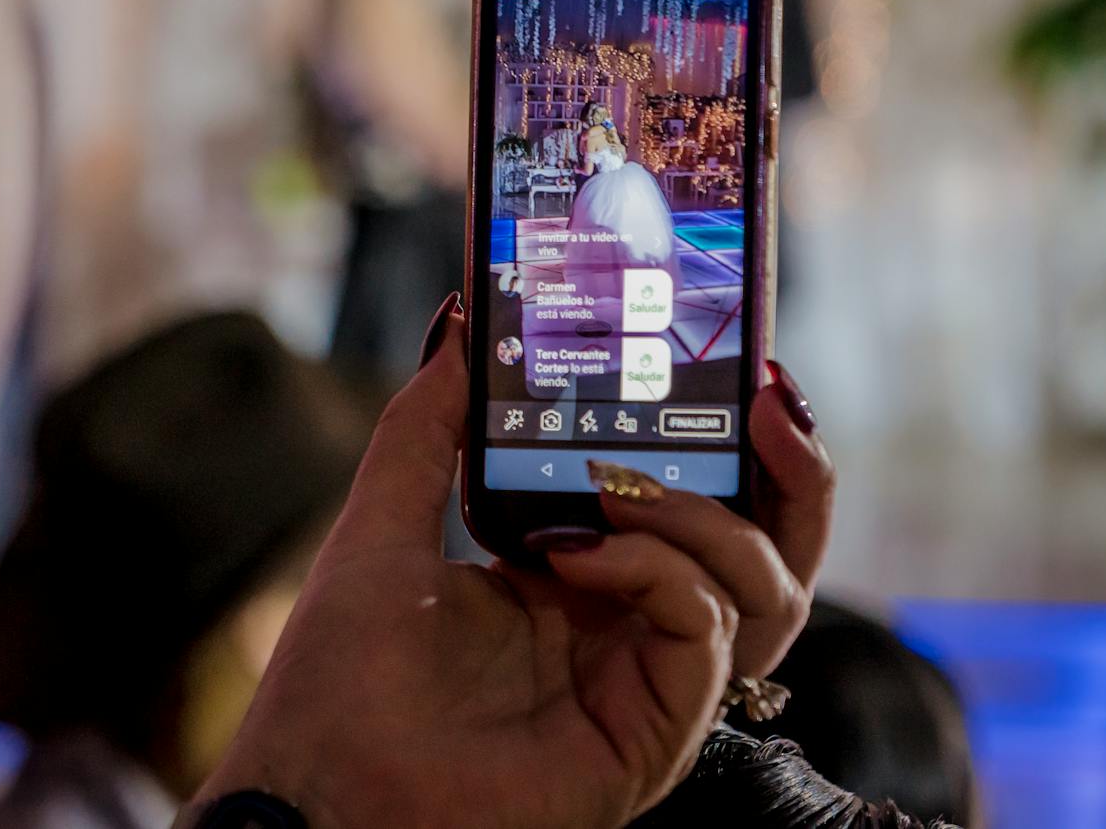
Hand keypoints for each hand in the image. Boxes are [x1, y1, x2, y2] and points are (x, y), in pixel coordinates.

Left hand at [190, 304, 834, 828]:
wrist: (315, 784)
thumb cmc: (341, 674)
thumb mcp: (384, 521)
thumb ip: (427, 425)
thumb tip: (460, 322)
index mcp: (580, 574)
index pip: (695, 502)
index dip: (729, 440)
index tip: (737, 367)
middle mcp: (627, 626)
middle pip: (764, 549)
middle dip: (790, 473)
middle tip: (763, 399)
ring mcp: (644, 681)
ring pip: (759, 589)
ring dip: (703, 514)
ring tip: (617, 487)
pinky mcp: (650, 733)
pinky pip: (705, 634)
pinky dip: (660, 573)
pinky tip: (582, 555)